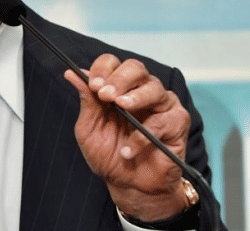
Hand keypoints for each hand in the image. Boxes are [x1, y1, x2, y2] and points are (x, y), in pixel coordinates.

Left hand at [62, 53, 191, 221]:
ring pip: (153, 87)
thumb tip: (72, 73)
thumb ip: (86, 101)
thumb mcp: (90, 128)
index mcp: (118, 87)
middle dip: (119, 79)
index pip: (112, 64)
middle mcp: (141, 90)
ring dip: (135, 96)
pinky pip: (162, 122)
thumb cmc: (110, 155)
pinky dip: (143, 136)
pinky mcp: (177, 122)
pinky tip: (129, 149)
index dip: (102, 70)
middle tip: (105, 94)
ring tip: (122, 107)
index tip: (93, 85)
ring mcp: (161, 104)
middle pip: (135, 68)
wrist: (129, 184)